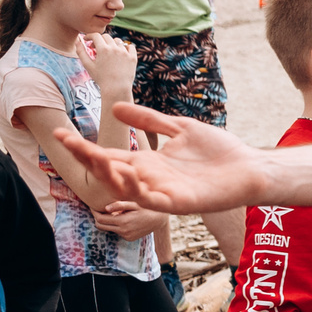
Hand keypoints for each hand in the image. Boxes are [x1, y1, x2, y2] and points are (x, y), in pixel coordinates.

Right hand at [49, 103, 265, 213]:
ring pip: (126, 188)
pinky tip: (127, 173)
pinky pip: (151, 200)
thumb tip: (116, 108)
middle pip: (110, 171)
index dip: (84, 147)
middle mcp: (150, 179)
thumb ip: (150, 120)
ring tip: (96, 156)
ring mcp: (163, 192)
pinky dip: (137, 190)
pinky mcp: (179, 203)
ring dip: (109, 174)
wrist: (250, 168)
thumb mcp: (180, 128)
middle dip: (88, 158)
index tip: (61, 132)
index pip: (108, 154)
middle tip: (67, 142)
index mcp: (148, 162)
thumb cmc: (218, 151)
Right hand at [84, 32, 138, 98]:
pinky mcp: (133, 57)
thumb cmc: (101, 78)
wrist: (116, 88)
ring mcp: (125, 52)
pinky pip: (130, 47)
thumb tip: (78, 42)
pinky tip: (120, 53)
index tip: (87, 39)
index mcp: (103, 49)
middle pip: (106, 37)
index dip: (89, 36)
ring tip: (108, 52)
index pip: (96, 35)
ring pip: (118, 41)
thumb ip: (81, 52)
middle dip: (99, 40)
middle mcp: (115, 48)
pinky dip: (125, 48)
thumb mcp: (88, 65)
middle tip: (96, 48)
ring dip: (111, 44)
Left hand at [93, 203, 172, 239]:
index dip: (94, 212)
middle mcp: (123, 231)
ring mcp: (126, 236)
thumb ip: (119, 205)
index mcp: (123, 221)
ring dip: (108, 222)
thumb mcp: (134, 203)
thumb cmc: (147, 208)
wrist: (159, 219)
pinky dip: (117, 226)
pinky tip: (124, 219)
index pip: (100, 219)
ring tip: (114, 213)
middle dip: (97, 218)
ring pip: (108, 229)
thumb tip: (105, 208)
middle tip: (98, 209)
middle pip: (101, 226)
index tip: (92, 206)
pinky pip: (117, 232)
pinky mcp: (129, 238)